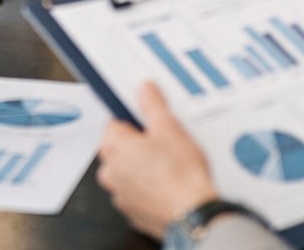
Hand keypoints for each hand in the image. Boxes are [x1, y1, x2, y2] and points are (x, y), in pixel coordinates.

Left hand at [97, 83, 219, 239]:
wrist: (193, 214)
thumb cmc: (181, 176)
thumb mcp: (169, 128)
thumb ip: (152, 104)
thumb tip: (145, 90)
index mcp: (112, 147)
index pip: (114, 122)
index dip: (136, 121)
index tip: (149, 123)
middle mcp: (110, 172)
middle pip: (120, 148)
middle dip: (140, 144)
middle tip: (164, 144)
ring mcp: (120, 194)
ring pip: (129, 171)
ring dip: (143, 166)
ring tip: (169, 165)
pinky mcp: (133, 210)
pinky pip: (137, 191)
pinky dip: (149, 187)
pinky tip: (168, 183)